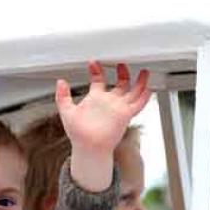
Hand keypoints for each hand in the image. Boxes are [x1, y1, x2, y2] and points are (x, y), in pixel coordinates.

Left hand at [56, 61, 151, 191]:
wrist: (88, 147)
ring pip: (133, 91)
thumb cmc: (78, 134)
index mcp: (96, 98)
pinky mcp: (126, 114)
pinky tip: (149, 88)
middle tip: (121, 62)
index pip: (98, 80)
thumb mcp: (67, 111)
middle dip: (122, 72)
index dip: (96, 70)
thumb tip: (60, 81)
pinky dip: (145, 96)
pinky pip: (139, 103)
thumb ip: (62, 96)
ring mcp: (119, 107)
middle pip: (120, 83)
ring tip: (143, 71)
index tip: (93, 62)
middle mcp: (109, 102)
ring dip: (139, 81)